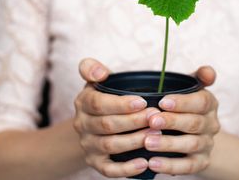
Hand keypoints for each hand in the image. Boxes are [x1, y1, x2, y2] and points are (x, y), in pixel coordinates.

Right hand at [73, 58, 160, 177]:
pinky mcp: (95, 163)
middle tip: (156, 116)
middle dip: (134, 121)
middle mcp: (82, 125)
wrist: (91, 124)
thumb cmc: (103, 97)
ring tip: (156, 134)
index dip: (121, 103)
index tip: (143, 101)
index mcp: (83, 102)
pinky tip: (144, 163)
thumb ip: (93, 69)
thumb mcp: (95, 80)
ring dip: (135, 141)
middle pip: (107, 125)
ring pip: (110, 146)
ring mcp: (88, 145)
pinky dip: (126, 169)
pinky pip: (109, 170)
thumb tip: (101, 73)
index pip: (98, 103)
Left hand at [144, 65, 219, 174]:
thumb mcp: (192, 87)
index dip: (182, 102)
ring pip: (190, 145)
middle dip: (172, 122)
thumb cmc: (185, 104)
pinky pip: (188, 166)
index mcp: (209, 103)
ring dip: (168, 144)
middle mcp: (211, 124)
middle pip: (194, 123)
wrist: (197, 132)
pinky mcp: (201, 162)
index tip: (162, 102)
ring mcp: (207, 144)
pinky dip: (170, 166)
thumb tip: (208, 71)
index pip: (201, 101)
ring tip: (148, 142)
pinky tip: (153, 163)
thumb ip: (199, 76)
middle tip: (151, 120)